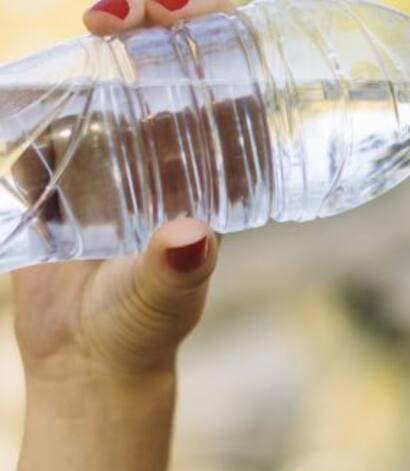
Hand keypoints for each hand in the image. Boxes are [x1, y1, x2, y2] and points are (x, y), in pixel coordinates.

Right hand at [10, 0, 234, 387]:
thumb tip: (194, 236)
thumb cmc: (141, 330)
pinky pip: (55, 110)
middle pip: (173, 65)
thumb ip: (174, 272)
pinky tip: (42, 73)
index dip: (221, 40)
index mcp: (212, 176)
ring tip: (100, 20)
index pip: (229, 91)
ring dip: (110, 37)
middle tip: (124, 10)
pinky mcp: (63, 166)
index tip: (187, 15)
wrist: (83, 360)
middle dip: (157, 20)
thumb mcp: (162, 299)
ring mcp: (116, 155)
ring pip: (116, 74)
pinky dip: (48, 83)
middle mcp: (169, 155)